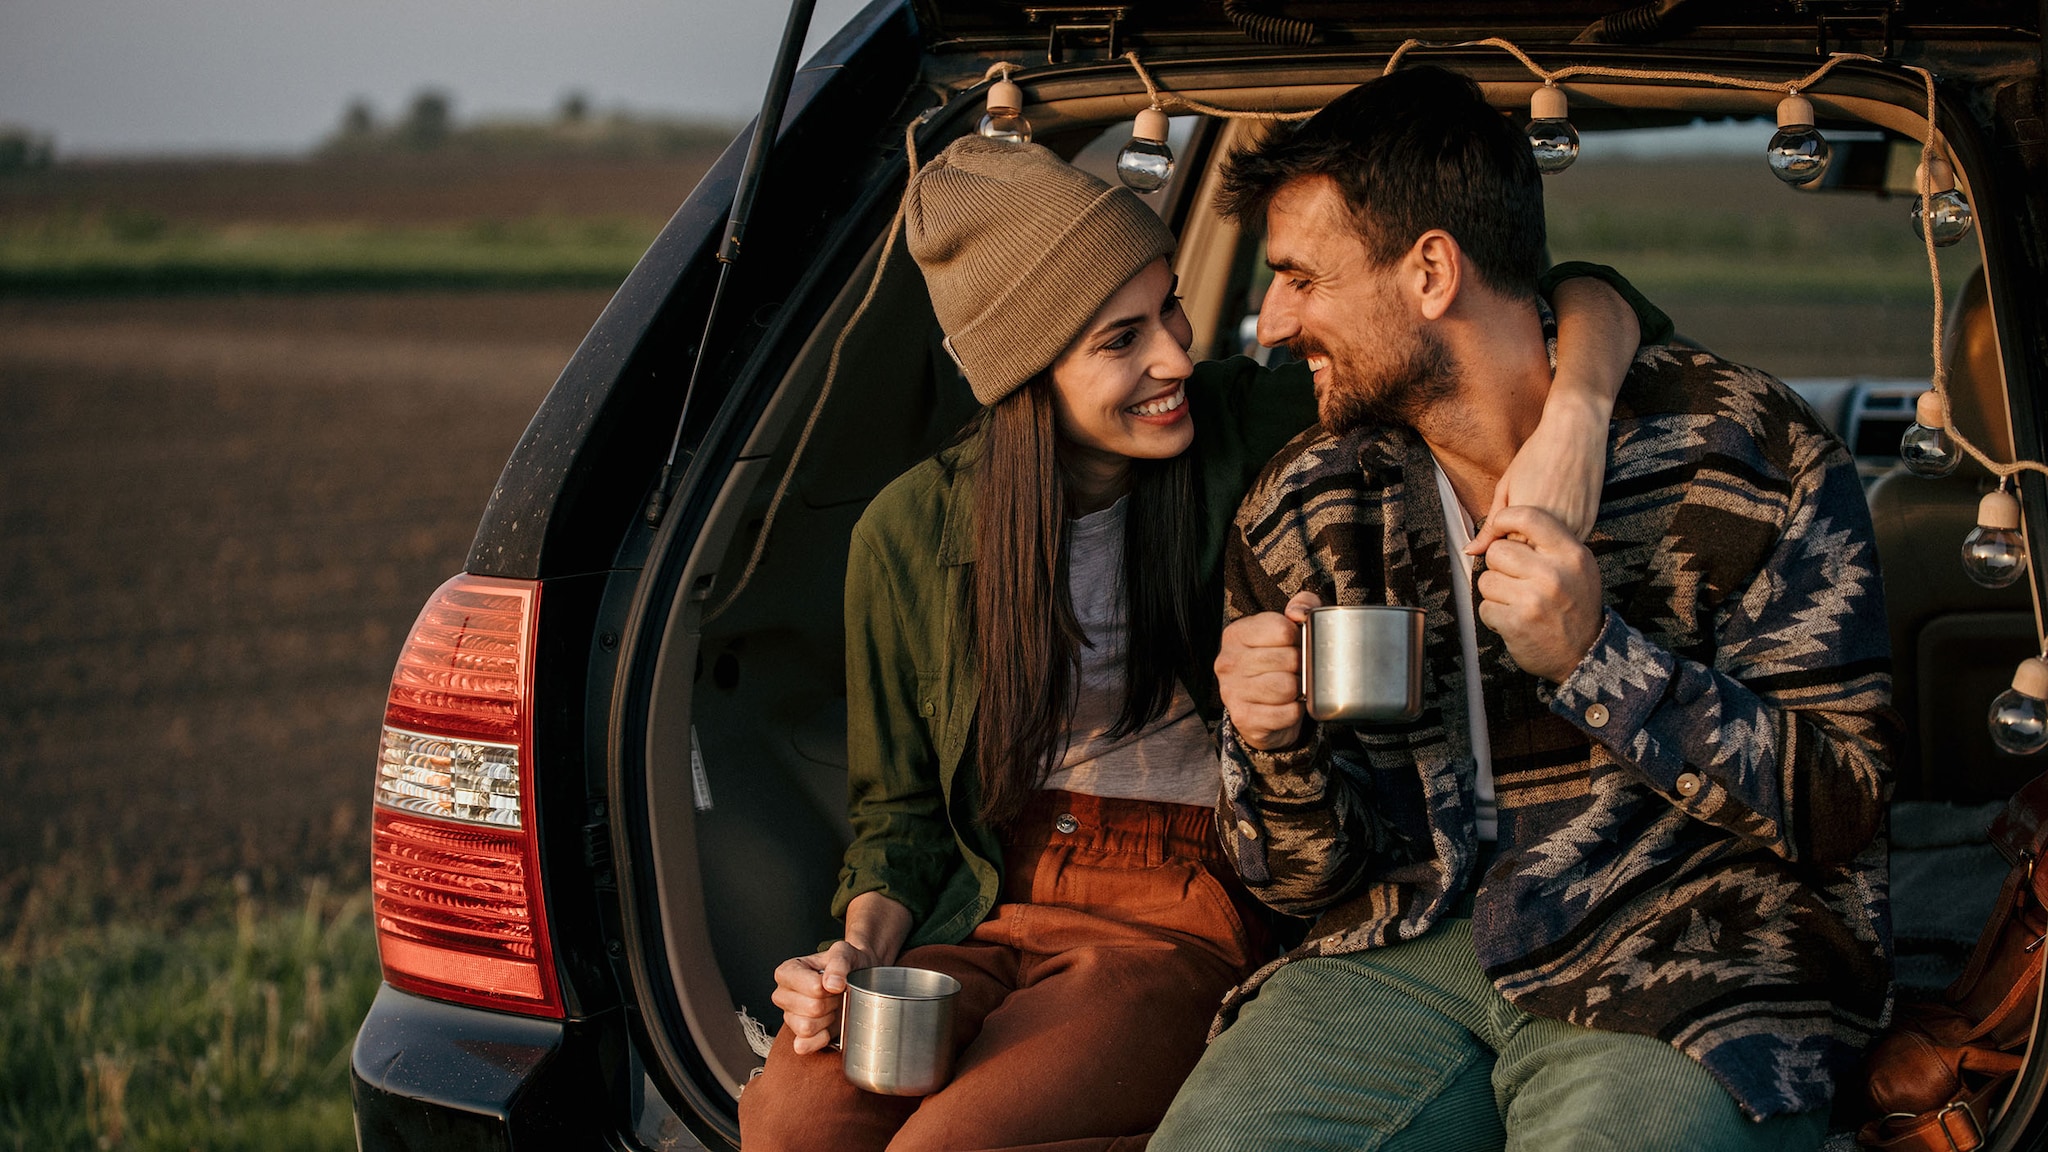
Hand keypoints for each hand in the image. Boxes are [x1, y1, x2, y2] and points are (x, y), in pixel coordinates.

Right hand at [770, 940, 886, 1054]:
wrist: (858, 977)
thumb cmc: (847, 963)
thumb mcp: (845, 953)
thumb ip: (838, 964)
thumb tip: (831, 984)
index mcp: (787, 971)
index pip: (812, 988)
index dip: (828, 987)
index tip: (834, 981)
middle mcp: (783, 995)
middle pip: (811, 1009)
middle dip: (831, 1003)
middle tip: (836, 994)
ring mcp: (789, 1017)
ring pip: (807, 1028)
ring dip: (827, 1019)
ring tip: (832, 1007)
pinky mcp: (798, 1036)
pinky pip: (805, 1046)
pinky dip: (821, 1038)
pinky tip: (828, 1026)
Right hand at [1216, 590, 1320, 750]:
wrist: (1260, 712)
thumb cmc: (1278, 665)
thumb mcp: (1288, 628)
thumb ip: (1301, 605)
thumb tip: (1300, 612)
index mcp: (1236, 634)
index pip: (1282, 630)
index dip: (1299, 638)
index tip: (1295, 646)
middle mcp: (1228, 661)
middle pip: (1288, 659)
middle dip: (1301, 666)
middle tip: (1296, 671)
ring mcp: (1232, 691)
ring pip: (1287, 687)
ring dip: (1297, 690)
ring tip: (1291, 688)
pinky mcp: (1243, 717)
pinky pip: (1287, 713)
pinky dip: (1294, 712)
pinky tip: (1287, 706)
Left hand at [1473, 394, 1606, 549]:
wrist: (1575, 432)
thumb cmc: (1536, 455)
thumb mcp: (1506, 488)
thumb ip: (1490, 527)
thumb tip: (1471, 552)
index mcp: (1524, 523)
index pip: (1506, 556)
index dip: (1501, 550)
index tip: (1502, 539)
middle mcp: (1551, 530)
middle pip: (1529, 561)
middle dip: (1520, 553)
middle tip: (1517, 533)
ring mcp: (1573, 528)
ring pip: (1551, 557)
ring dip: (1541, 549)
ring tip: (1535, 528)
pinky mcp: (1589, 524)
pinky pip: (1568, 547)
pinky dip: (1559, 544)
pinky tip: (1553, 526)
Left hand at [1473, 506, 1603, 682]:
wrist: (1585, 653)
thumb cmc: (1575, 605)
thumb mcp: (1578, 567)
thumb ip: (1548, 543)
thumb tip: (1499, 526)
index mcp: (1571, 554)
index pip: (1529, 517)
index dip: (1505, 519)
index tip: (1499, 529)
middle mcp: (1553, 575)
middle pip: (1498, 551)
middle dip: (1499, 567)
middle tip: (1516, 581)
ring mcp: (1533, 600)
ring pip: (1486, 580)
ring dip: (1496, 593)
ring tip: (1517, 603)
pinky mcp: (1516, 623)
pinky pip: (1485, 607)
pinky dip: (1494, 616)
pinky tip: (1514, 620)